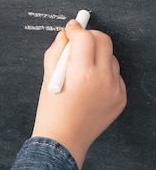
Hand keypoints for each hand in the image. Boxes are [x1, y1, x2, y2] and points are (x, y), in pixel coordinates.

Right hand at [31, 19, 126, 169]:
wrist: (62, 140)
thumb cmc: (51, 112)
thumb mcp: (48, 78)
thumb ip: (56, 52)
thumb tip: (65, 35)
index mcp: (81, 73)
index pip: (84, 37)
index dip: (76, 30)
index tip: (72, 29)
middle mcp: (102, 79)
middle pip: (104, 41)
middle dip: (90, 37)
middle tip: (79, 43)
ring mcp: (114, 90)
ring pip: (111, 58)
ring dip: (97, 57)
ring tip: (83, 71)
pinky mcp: (120, 98)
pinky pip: (115, 76)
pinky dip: (104, 75)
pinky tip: (90, 87)